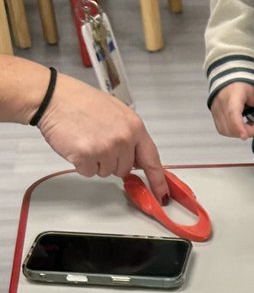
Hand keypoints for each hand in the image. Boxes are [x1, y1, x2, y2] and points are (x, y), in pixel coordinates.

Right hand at [38, 74, 168, 202]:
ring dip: (96, 162)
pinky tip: (77, 145)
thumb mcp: (116, 113)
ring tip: (86, 139)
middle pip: (125, 169)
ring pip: (107, 172)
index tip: (162, 195)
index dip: (157, 180)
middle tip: (97, 140)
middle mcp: (123, 138)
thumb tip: (137, 159)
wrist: (52, 97)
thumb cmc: (80, 102)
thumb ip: (130, 136)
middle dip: (112, 161)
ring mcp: (106, 148)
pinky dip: (81, 164)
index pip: (152, 160)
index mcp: (134, 126)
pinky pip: (89, 172)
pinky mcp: (87, 157)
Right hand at [210, 82, 253, 139]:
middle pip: (230, 126)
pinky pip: (222, 129)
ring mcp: (215, 108)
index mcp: (234, 94)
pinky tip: (241, 126)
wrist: (230, 75)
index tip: (245, 136)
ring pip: (225, 130)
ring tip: (249, 125)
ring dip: (239, 133)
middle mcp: (221, 102)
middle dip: (247, 132)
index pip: (233, 113)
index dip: (238, 126)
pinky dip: (232, 132)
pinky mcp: (214, 114)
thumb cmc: (246, 84)